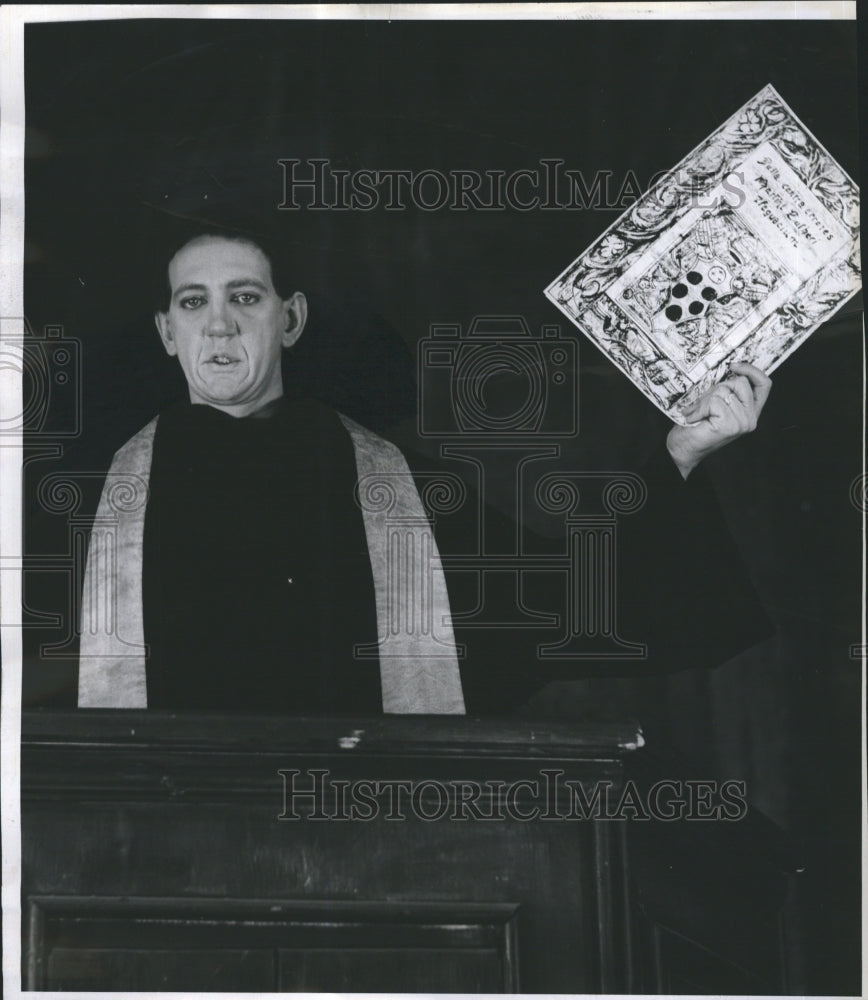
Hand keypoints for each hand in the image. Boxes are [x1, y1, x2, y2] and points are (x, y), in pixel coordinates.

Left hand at [666, 362, 771, 478]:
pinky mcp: (730, 425)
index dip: (752, 370)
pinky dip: (700, 408)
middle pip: (739, 383)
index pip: (764, 385)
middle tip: (703, 404)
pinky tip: (694, 418)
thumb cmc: (697, 427)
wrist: (683, 450)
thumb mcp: (717, 405)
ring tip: (698, 413)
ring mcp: (742, 423)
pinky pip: (714, 401)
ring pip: (723, 391)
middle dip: (717, 388)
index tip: (734, 365)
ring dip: (705, 400)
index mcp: (751, 412)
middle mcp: (751, 419)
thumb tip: (730, 369)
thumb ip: (728, 392)